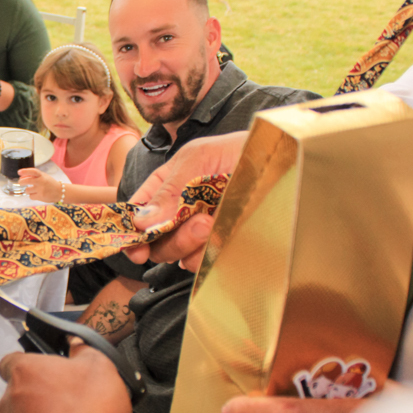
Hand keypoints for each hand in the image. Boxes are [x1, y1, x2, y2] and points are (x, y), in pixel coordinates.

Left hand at [0, 343, 132, 412]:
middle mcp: (9, 397)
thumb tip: (77, 344)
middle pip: (19, 390)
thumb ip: (85, 350)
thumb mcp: (100, 368)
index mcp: (24, 370)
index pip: (11, 360)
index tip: (47, 370)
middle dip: (39, 394)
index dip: (30, 364)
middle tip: (66, 399)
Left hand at [18, 168, 60, 201]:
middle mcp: (41, 181)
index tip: (19, 172)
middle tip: (20, 182)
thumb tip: (21, 177)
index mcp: (42, 175)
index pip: (33, 171)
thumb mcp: (44, 177)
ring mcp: (41, 189)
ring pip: (27, 190)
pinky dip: (32, 195)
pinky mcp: (40, 196)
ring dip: (28, 190)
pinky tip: (37, 194)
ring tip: (32, 190)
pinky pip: (31, 196)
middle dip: (21, 182)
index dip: (25, 171)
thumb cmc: (49, 183)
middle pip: (27, 181)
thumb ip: (34, 176)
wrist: (60, 192)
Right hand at [125, 131, 247, 269]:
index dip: (130, 231)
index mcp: (166, 186)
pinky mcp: (218, 244)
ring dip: (190, 243)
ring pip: (175, 254)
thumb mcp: (198, 159)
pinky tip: (224, 233)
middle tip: (197, 222)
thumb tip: (139, 222)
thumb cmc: (241, 150)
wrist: (283, 163)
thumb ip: (168, 191)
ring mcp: (197, 230)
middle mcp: (177, 211)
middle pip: (154, 240)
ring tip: (213, 222)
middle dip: (169, 238)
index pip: (136, 212)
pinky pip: (200, 261)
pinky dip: (207, 253)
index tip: (136, 247)